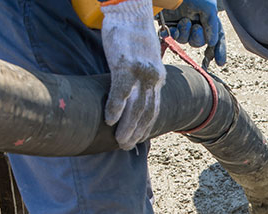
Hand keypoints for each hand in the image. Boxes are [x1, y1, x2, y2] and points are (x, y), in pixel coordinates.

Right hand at [101, 0, 165, 149]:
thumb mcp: (142, 59)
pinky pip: (121, 92)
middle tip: (126, 146)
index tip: (138, 140)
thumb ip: (140, 77)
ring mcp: (141, 73)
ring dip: (128, 127)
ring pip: (136, 107)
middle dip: (136, 133)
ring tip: (119, 141)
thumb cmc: (131, 34)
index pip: (154, 109)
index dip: (146, 127)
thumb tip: (131, 92)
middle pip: (146, 113)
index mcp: (158, 78)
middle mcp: (153, 78)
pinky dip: (116, 108)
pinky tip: (110, 120)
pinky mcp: (126, 65)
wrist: (130, 11)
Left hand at [162, 0, 226, 65]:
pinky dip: (173, 35)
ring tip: (183, 20)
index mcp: (207, 16)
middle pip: (200, 42)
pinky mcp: (169, 24)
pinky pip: (173, 38)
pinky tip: (172, 28)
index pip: (216, 36)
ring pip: (186, 41)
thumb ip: (213, 26)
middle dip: (198, 38)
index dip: (219, 50)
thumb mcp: (208, 8)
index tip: (220, 63)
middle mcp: (195, 21)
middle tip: (196, 27)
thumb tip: (212, 43)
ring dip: (185, 33)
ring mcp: (182, 24)